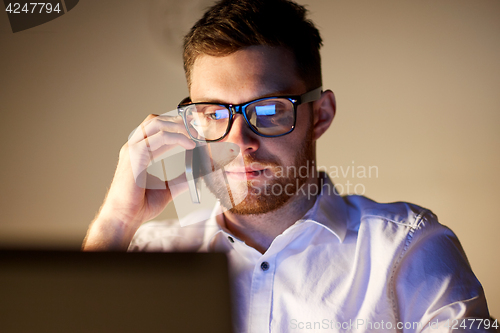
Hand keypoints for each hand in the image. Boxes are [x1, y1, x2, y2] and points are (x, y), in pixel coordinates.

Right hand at [82, 114, 195, 250]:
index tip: (195, 132)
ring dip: (179, 126)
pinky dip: (177, 137)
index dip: (176, 126)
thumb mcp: (167, 189)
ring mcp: (132, 149)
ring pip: (156, 123)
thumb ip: (180, 180)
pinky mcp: (135, 155)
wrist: (124, 218)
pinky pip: (160, 137)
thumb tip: (197, 175)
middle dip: (178, 121)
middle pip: (155, 120)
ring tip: (196, 134)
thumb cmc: (139, 206)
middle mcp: (134, 147)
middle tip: (198, 129)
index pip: (156, 129)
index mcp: (139, 152)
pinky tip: (190, 145)